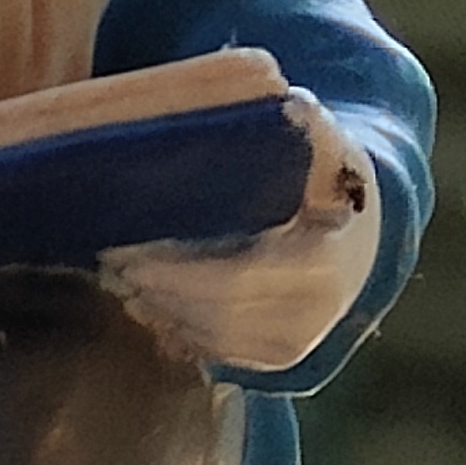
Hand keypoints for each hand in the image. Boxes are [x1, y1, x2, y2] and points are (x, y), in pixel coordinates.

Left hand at [104, 87, 382, 371]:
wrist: (356, 236)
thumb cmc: (323, 181)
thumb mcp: (325, 146)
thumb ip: (307, 127)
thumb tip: (291, 106)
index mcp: (325, 260)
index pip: (241, 278)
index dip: (180, 272)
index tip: (129, 251)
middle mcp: (315, 312)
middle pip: (219, 314)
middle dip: (159, 289)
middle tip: (109, 261)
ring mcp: (296, 341)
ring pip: (212, 338)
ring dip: (160, 309)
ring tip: (117, 275)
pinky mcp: (277, 358)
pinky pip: (216, 351)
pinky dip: (175, 327)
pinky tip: (143, 299)